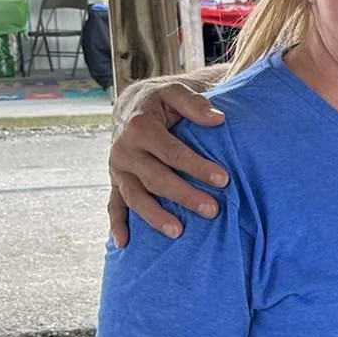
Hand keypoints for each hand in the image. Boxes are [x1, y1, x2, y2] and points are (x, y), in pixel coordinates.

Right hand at [108, 84, 227, 245]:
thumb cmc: (161, 103)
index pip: (173, 152)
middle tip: (212, 210)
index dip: (197, 167)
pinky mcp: (115, 182)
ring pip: (135, 197)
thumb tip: (218, 119)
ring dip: (154, 216)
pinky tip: (124, 243)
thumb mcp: (174, 93)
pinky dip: (117, 224)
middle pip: (156, 178)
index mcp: (140, 127)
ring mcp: (118, 169)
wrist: (130, 107)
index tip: (223, 180)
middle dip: (184, 195)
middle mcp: (124, 150)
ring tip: (178, 233)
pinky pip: (113, 205)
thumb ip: (194, 103)